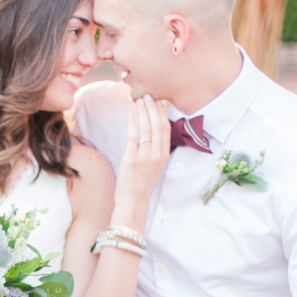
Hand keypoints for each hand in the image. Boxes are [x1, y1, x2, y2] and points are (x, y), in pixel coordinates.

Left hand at [114, 96, 172, 213]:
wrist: (133, 201)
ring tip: (139, 101)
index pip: (166, 129)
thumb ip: (156, 150)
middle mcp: (156, 155)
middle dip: (153, 108)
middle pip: (157, 125)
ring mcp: (144, 157)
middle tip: (148, 95)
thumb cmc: (141, 184)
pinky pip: (132, 138)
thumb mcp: (155, 166)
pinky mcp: (131, 159)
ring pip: (146, 129)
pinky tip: (130, 115)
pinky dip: (132, 125)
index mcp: (164, 155)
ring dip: (143, 112)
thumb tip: (153, 133)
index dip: (163, 113)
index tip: (159, 102)